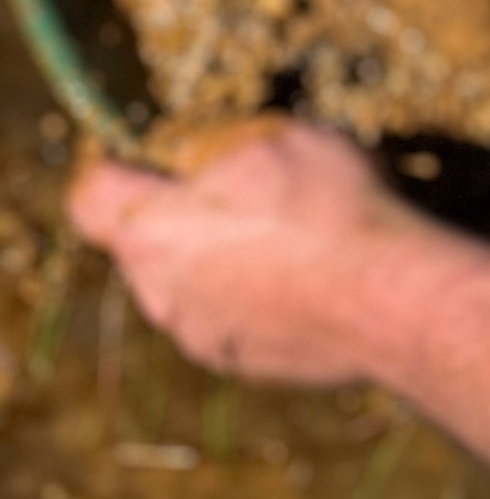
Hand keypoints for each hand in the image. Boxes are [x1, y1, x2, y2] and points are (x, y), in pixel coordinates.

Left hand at [69, 119, 416, 383]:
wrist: (391, 300)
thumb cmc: (328, 206)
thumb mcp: (270, 135)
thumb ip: (211, 140)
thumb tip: (182, 149)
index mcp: (154, 231)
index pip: (89, 196)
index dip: (114, 166)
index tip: (145, 152)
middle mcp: (162, 293)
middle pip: (143, 241)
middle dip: (179, 211)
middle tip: (244, 185)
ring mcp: (201, 336)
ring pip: (187, 282)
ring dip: (218, 254)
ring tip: (288, 231)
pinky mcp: (242, 362)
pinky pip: (229, 315)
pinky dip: (254, 292)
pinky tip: (307, 272)